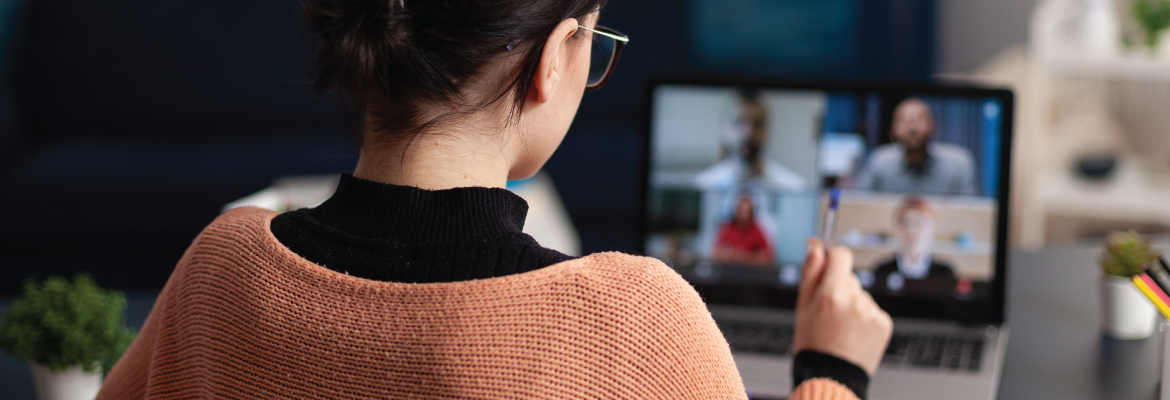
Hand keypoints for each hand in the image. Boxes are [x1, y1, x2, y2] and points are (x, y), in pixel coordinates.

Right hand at [793, 238, 892, 374]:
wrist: (832, 377)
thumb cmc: (813, 344)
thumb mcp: (803, 306)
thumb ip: (810, 272)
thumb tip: (815, 245)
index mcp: (832, 293)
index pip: (841, 255)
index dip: (833, 259)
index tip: (828, 266)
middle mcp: (855, 300)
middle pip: (849, 276)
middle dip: (839, 287)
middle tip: (827, 311)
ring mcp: (872, 312)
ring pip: (861, 294)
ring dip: (852, 304)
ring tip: (840, 327)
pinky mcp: (884, 323)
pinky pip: (872, 309)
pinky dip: (864, 318)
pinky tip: (853, 333)